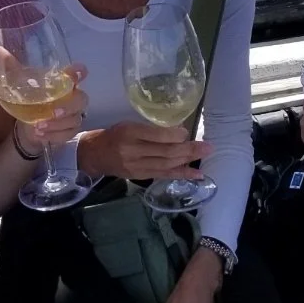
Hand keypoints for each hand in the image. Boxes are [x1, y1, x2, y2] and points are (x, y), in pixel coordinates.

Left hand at [11, 66, 87, 159]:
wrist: (28, 127)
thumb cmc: (30, 101)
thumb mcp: (20, 85)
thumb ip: (12, 69)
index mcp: (63, 83)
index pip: (78, 74)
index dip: (79, 73)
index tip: (76, 72)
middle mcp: (73, 98)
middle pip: (81, 100)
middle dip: (68, 107)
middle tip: (53, 111)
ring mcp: (74, 116)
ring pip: (74, 120)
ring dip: (57, 124)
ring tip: (38, 126)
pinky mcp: (70, 131)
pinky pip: (67, 134)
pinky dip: (54, 135)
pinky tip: (40, 134)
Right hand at [78, 121, 211, 181]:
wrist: (95, 155)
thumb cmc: (115, 135)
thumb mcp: (129, 125)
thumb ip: (150, 130)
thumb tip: (179, 133)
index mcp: (129, 132)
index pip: (155, 135)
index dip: (174, 135)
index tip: (187, 132)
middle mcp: (133, 151)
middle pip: (165, 152)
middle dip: (189, 149)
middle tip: (208, 146)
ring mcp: (137, 166)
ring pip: (167, 164)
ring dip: (188, 160)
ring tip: (205, 155)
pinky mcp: (140, 176)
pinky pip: (163, 175)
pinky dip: (181, 174)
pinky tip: (196, 174)